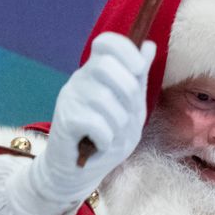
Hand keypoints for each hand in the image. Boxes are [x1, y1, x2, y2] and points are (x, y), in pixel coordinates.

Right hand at [22, 33, 154, 212]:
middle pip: (106, 66)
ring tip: (111, 136)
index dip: (125, 50)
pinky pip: (96, 124)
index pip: (106, 42)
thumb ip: (137, 78)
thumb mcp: (130, 107)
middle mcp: (80, 79)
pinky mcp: (65, 121)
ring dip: (118, 124)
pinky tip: (99, 145)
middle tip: (126, 116)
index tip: (138, 69)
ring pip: (104, 99)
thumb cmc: (106, 138)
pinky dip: (106, 139)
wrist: (78, 172)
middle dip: (127, 92)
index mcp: (97, 72)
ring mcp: (70, 98)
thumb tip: (149, 45)